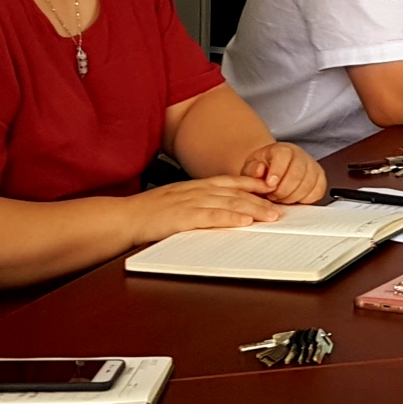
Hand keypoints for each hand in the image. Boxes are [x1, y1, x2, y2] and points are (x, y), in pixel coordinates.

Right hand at [131, 175, 282, 240]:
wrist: (123, 218)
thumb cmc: (146, 213)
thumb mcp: (175, 202)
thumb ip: (196, 203)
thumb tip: (216, 211)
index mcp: (194, 186)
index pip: (229, 181)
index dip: (252, 183)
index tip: (270, 187)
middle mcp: (195, 190)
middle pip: (234, 192)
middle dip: (260, 199)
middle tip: (280, 206)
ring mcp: (189, 202)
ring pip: (228, 203)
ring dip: (252, 209)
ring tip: (271, 216)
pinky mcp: (182, 217)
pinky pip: (211, 216)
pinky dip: (229, 218)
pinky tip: (244, 222)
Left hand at [238, 141, 324, 205]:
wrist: (272, 169)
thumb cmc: (262, 168)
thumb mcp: (251, 167)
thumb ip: (252, 169)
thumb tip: (259, 170)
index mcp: (283, 149)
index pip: (284, 156)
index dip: (277, 172)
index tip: (270, 184)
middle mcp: (300, 155)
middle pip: (297, 174)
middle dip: (282, 190)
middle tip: (272, 195)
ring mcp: (313, 167)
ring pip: (307, 185)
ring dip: (292, 197)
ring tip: (281, 196)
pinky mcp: (320, 179)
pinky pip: (317, 192)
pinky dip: (304, 200)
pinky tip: (293, 198)